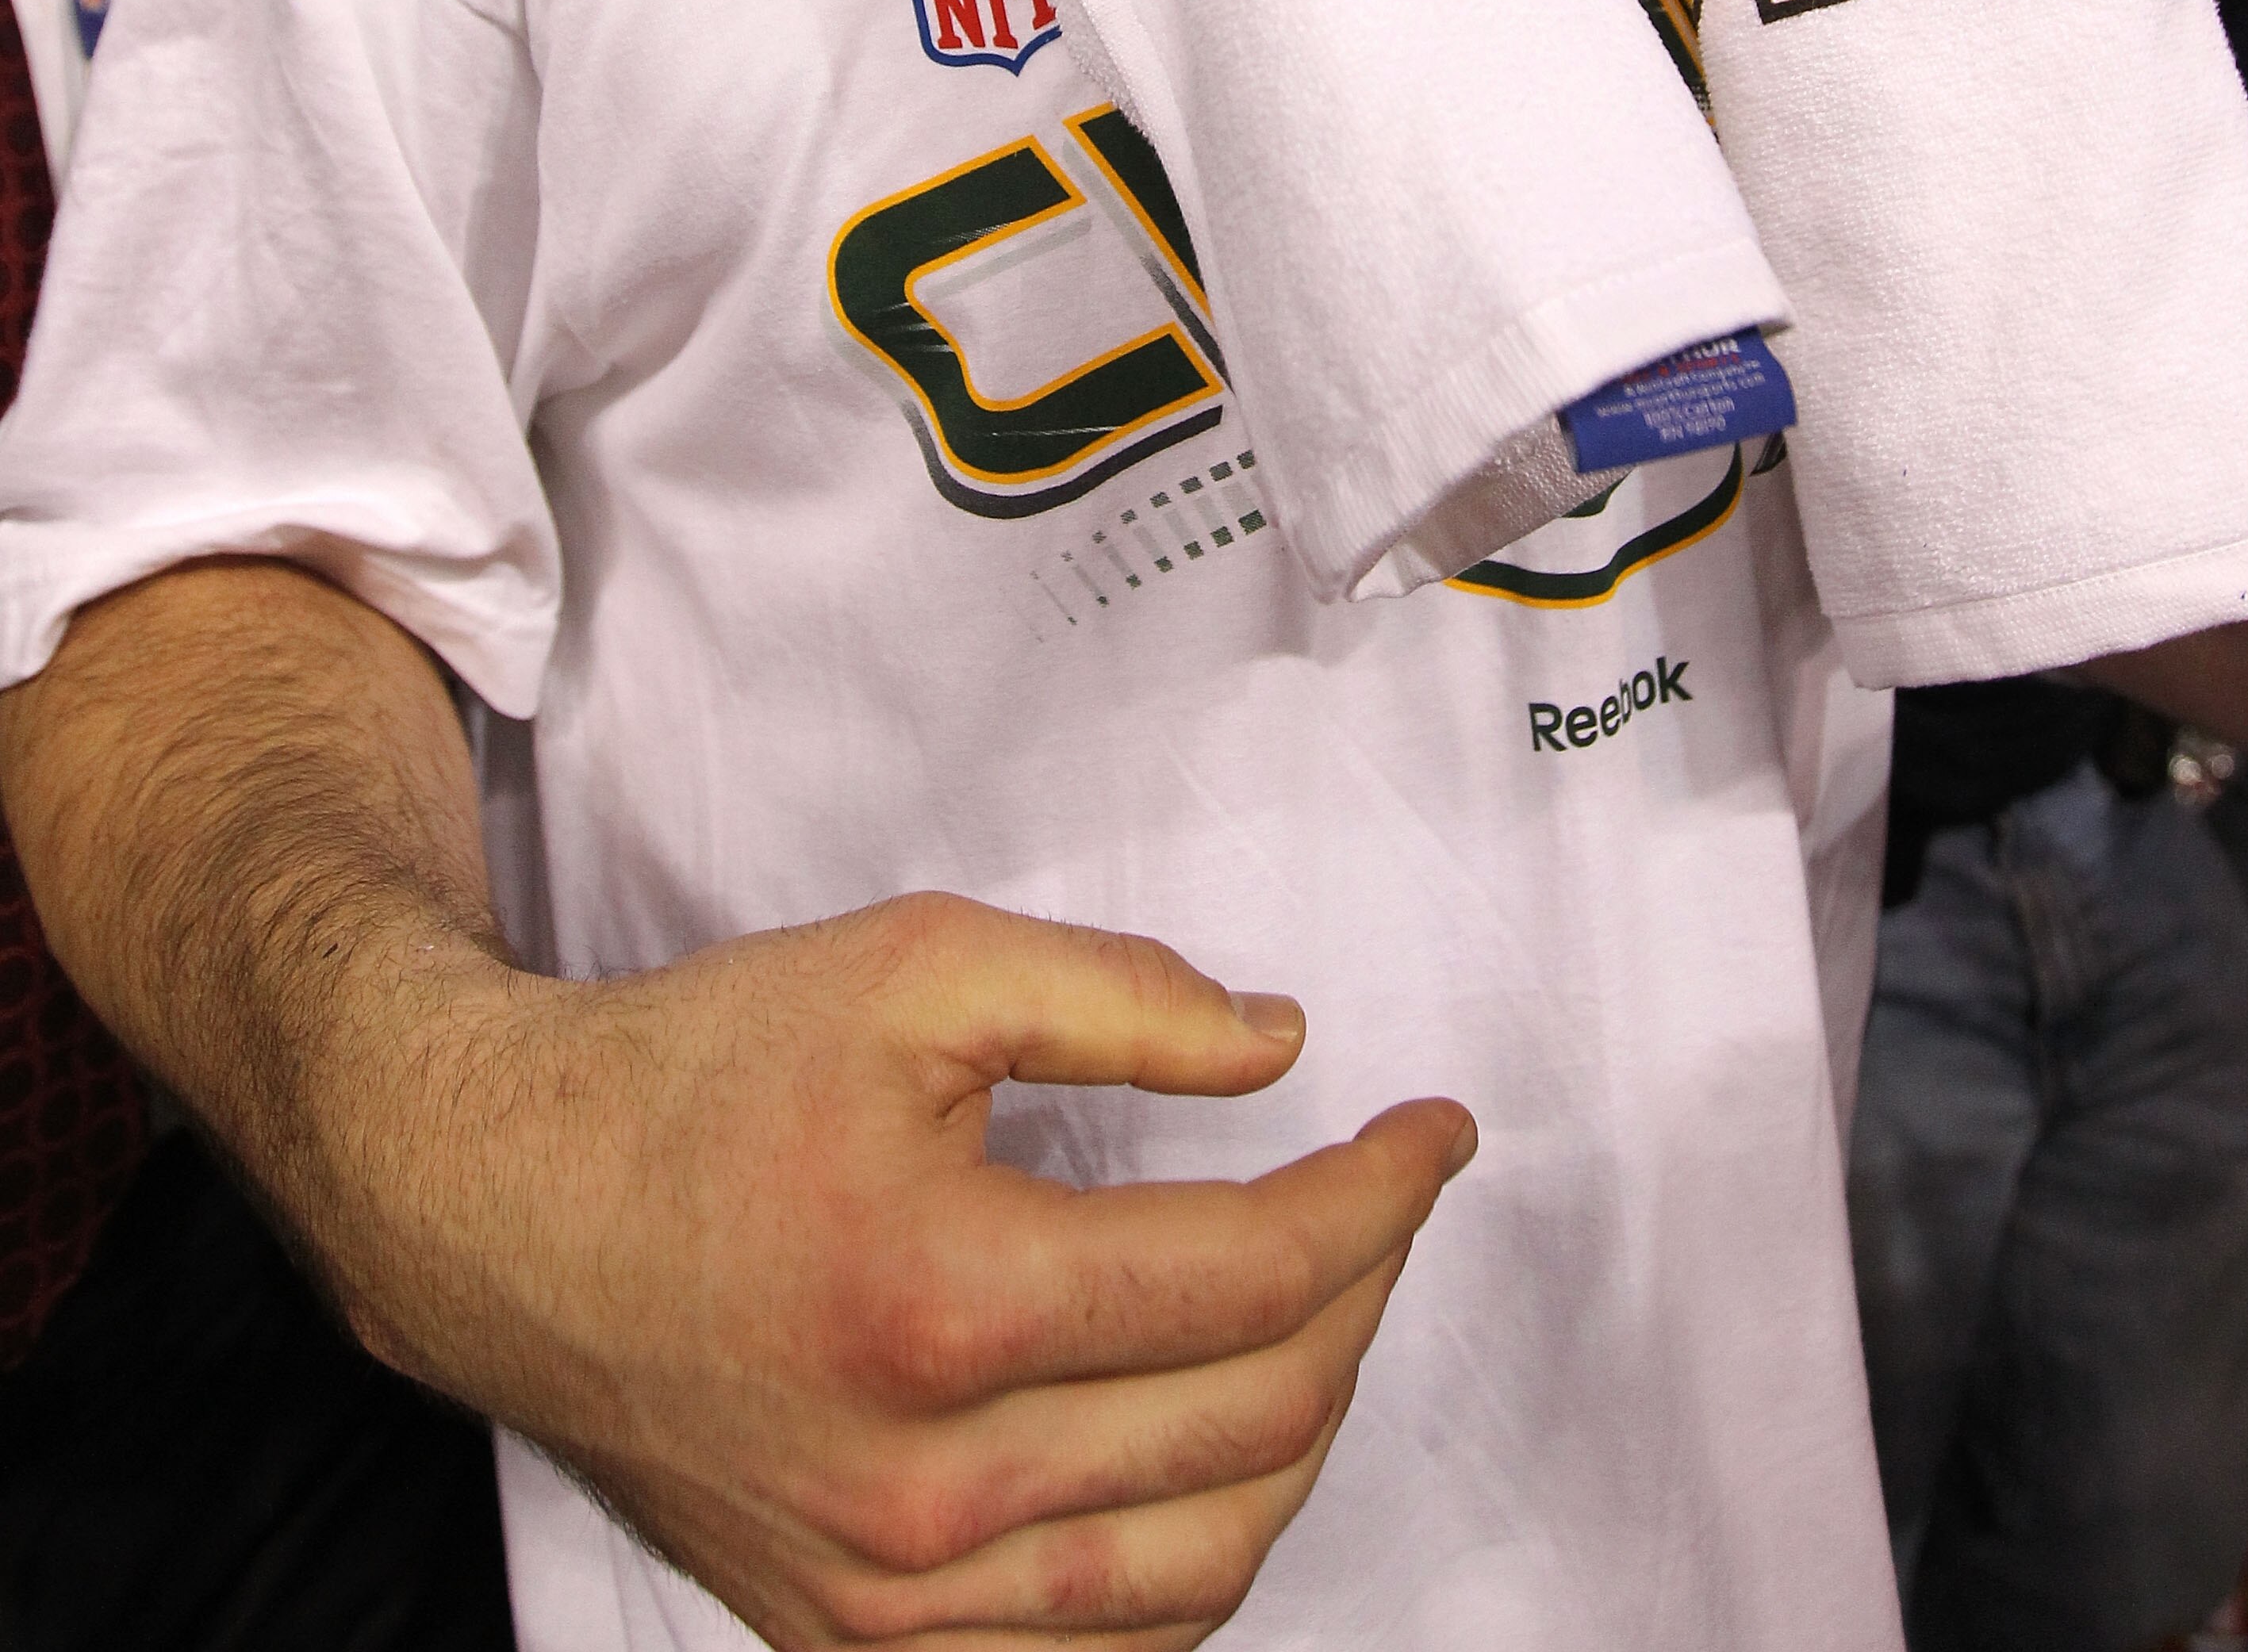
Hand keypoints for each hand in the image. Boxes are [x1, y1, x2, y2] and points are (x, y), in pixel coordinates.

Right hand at [407, 892, 1471, 1647]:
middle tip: (1384, 1203)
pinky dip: (1194, 1579)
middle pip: (1251, 1425)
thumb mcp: (914, 966)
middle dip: (1362, 1297)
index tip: (1436, 1132)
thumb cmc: (702, 1079)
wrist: (507, 1213)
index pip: (1255, 1275)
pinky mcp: (852, 1644)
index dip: (1383, 1196)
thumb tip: (1282, 1050)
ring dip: (1301, 1440)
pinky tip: (1219, 1473)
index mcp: (945, 1302)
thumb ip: (1121, 998)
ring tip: (1320, 1320)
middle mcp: (923, 1486)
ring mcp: (886, 1597)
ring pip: (1198, 1571)